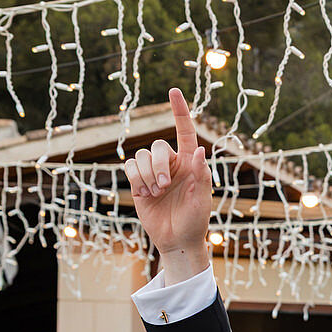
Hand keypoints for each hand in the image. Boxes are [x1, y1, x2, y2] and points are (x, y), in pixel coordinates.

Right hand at [124, 89, 213, 281]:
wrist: (177, 240)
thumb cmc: (195, 221)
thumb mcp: (202, 200)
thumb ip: (202, 175)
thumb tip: (201, 150)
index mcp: (190, 162)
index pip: (184, 131)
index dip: (179, 111)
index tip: (173, 91)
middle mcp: (171, 163)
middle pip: (157, 145)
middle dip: (157, 165)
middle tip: (164, 187)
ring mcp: (153, 172)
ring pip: (141, 156)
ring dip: (146, 176)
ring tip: (155, 194)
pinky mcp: (138, 182)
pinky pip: (129, 168)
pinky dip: (136, 180)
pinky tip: (145, 196)